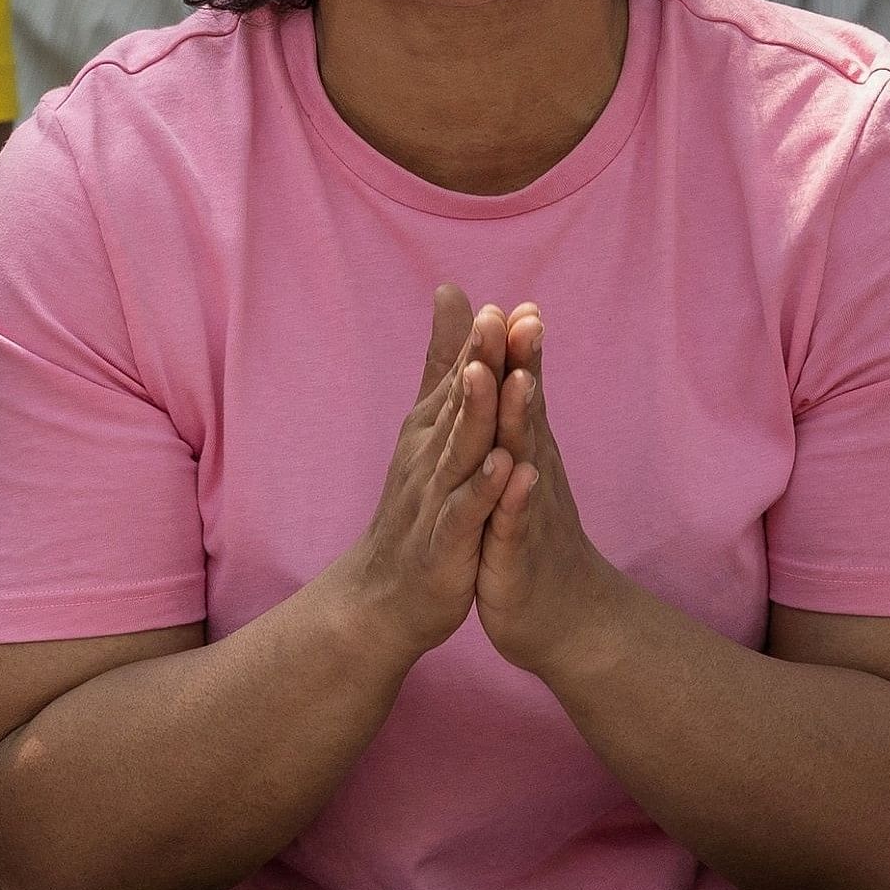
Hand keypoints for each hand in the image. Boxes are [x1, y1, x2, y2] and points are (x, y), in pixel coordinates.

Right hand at [316, 287, 516, 663]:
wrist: (384, 594)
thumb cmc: (417, 508)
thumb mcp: (429, 428)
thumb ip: (444, 361)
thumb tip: (453, 294)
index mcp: (433, 431)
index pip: (460, 377)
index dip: (480, 341)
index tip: (503, 301)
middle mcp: (430, 457)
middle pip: (460, 403)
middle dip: (478, 360)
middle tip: (496, 318)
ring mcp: (436, 499)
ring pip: (460, 450)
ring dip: (477, 414)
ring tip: (493, 376)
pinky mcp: (445, 543)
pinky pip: (466, 513)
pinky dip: (484, 490)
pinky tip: (506, 467)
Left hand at [473, 307, 629, 677]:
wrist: (564, 618)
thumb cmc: (534, 537)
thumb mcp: (522, 474)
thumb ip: (520, 421)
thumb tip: (520, 369)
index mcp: (526, 454)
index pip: (522, 393)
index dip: (519, 350)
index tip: (514, 300)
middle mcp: (534, 474)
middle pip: (528, 412)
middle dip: (523, 366)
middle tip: (519, 315)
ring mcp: (528, 513)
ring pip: (524, 459)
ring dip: (523, 420)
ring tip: (520, 379)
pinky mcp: (516, 554)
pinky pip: (516, 523)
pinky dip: (517, 498)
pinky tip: (520, 474)